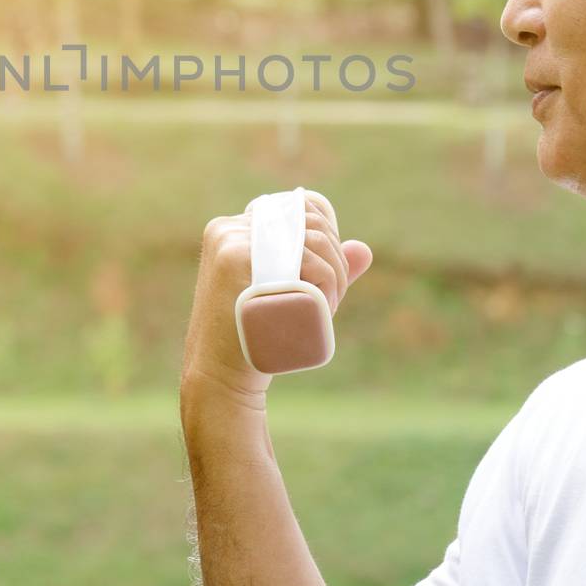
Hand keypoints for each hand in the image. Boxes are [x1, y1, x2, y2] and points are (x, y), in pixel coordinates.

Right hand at [180, 189, 374, 403]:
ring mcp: (231, 243)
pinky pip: (305, 261)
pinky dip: (327, 282)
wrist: (220, 377)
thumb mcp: (291, 296)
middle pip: (308, 224)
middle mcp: (229, 228)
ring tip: (329, 308)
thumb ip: (323, 269)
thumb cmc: (256, 339)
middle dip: (336, 259)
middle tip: (333, 300)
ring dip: (335, 275)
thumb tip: (364, 251)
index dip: (328, 233)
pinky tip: (324, 305)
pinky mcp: (237, 262)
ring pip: (311, 242)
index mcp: (234, 228)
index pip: (298, 207)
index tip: (332, 273)